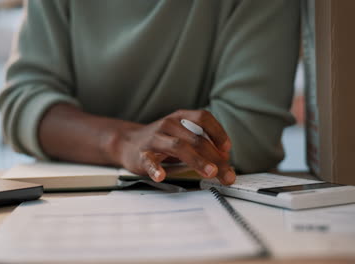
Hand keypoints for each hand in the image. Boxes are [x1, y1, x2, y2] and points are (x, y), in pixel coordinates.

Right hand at [114, 109, 235, 184]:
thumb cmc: (161, 141)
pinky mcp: (141, 154)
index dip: (218, 132)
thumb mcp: (182, 136)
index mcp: (181, 118)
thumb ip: (202, 145)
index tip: (227, 149)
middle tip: (226, 174)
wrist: (127, 142)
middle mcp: (169, 124)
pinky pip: (149, 161)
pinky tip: (161, 175)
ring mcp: (154, 139)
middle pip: (196, 139)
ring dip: (197, 160)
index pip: (203, 118)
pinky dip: (156, 169)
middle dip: (215, 157)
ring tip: (209, 172)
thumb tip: (225, 160)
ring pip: (178, 146)